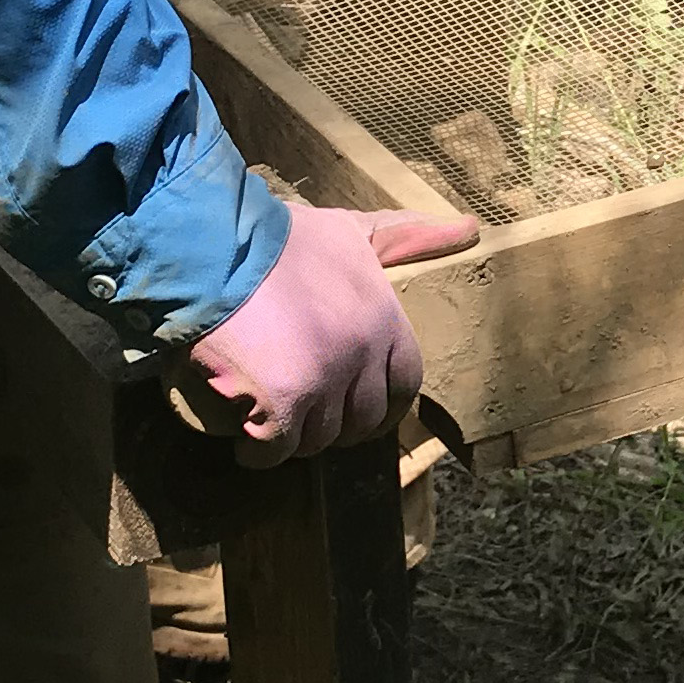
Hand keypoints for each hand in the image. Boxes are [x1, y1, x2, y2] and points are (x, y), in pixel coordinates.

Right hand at [185, 202, 478, 464]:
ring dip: (294, 437)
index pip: (405, 384)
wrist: (211, 246)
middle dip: (336, 422)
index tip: (355, 404)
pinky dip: (256, 452)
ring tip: (268, 416)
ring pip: (318, 439)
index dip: (381, 400)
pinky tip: (243, 439)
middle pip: (362, 419)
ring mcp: (322, 382)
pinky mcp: (280, 405)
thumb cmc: (278, 239)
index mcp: (384, 320)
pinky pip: (274, 452)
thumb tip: (472, 230)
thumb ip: (407, 238)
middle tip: (303, 413)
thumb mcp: (352, 232)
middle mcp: (362, 355)